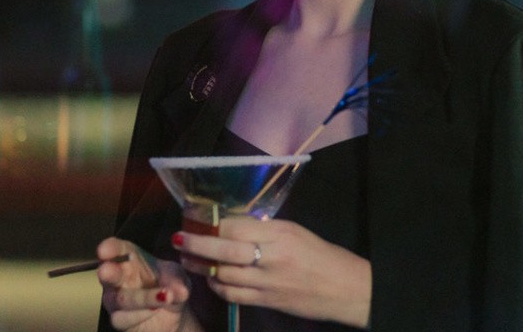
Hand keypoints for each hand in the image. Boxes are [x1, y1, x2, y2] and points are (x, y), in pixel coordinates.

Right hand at [96, 237, 199, 331]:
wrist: (172, 315)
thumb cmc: (170, 285)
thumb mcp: (178, 278)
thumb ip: (177, 280)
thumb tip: (181, 290)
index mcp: (131, 258)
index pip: (118, 249)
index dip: (110, 248)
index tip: (105, 249)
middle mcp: (119, 277)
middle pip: (108, 273)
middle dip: (108, 271)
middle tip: (106, 270)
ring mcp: (116, 299)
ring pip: (121, 299)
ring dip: (144, 298)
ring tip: (166, 296)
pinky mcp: (119, 319)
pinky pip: (123, 318)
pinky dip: (141, 315)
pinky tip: (155, 310)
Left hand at [172, 218, 370, 328]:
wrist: (344, 288)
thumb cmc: (320, 255)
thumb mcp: (294, 232)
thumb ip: (263, 229)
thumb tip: (230, 224)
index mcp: (280, 235)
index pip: (236, 228)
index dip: (212, 224)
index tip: (197, 219)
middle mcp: (271, 258)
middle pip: (224, 251)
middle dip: (196, 244)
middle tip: (178, 238)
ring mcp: (267, 283)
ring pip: (223, 275)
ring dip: (200, 266)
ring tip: (188, 258)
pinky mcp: (266, 302)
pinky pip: (232, 294)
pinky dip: (216, 285)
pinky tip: (210, 278)